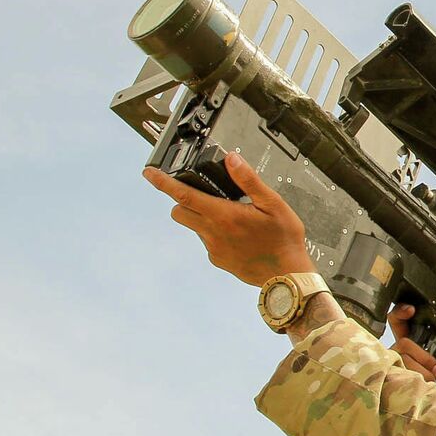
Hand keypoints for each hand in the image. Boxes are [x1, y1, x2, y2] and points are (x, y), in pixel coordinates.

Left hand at [143, 152, 313, 285]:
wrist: (287, 275)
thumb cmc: (283, 240)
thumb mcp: (273, 203)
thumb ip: (248, 180)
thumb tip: (231, 159)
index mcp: (223, 215)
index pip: (183, 195)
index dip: (162, 182)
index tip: (149, 173)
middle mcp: (213, 233)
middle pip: (180, 212)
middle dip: (183, 200)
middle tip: (203, 194)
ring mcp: (213, 248)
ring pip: (195, 226)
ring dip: (203, 217)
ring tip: (233, 216)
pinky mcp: (218, 260)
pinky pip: (208, 241)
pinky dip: (215, 233)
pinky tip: (238, 234)